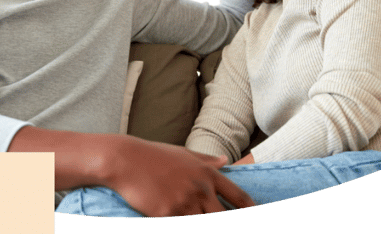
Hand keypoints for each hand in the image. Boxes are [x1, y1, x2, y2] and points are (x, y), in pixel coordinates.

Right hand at [103, 137, 255, 216]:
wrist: (125, 160)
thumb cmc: (153, 155)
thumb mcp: (183, 153)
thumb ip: (207, 160)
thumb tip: (226, 161)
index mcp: (207, 173)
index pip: (239, 197)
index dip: (251, 212)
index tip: (255, 218)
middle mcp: (201, 188)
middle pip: (225, 218)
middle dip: (227, 224)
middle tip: (221, 221)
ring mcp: (185, 202)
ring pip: (204, 224)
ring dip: (203, 224)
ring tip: (194, 218)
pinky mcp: (167, 214)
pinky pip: (181, 226)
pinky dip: (181, 225)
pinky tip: (176, 220)